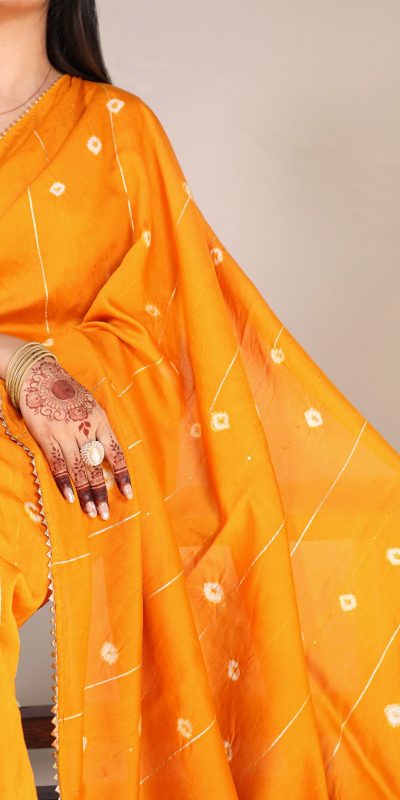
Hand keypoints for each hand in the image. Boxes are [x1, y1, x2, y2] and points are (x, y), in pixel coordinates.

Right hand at [18, 356, 132, 519]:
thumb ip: (99, 428)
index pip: (116, 453)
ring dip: (85, 493)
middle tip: (105, 514)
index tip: (128, 494)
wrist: (39, 375)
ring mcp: (65, 433)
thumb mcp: (91, 405)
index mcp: (101, 420)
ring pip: (79, 469)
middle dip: (102, 492)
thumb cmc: (68, 391)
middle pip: (96, 467)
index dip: (122, 476)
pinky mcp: (46, 436)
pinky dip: (64, 482)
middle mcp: (85, 428)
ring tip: (91, 512)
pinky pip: (58, 464)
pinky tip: (70, 497)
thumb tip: (107, 455)